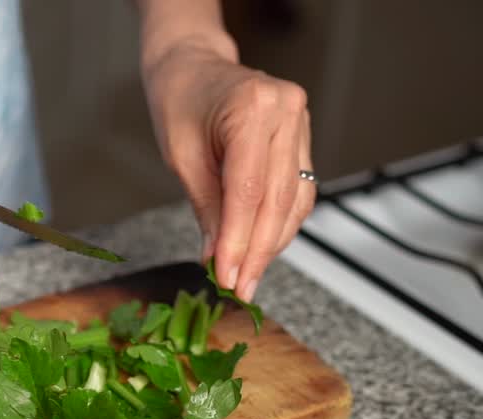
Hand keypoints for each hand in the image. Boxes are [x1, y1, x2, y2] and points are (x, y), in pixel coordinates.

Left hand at [142, 41, 313, 300]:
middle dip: (257, 252)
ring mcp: (300, 123)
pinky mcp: (302, 137)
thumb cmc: (180, 101)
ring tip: (247, 276)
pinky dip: (279, 223)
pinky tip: (260, 248)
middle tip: (238, 288)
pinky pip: (298, 190)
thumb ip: (206, 207)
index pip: (249, 192)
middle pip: (277, 200)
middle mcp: (287, 112)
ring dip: (272, 244)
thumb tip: (217, 258)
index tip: (226, 278)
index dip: (238, 242)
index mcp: (253, 109)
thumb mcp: (182, 156)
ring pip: (295, 201)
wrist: (193, 66)